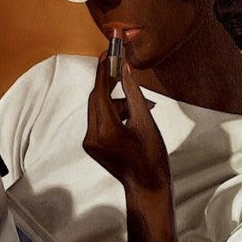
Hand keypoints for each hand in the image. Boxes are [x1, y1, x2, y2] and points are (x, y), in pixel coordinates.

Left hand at [83, 53, 169, 191]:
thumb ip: (133, 94)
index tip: (107, 54)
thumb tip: (125, 70)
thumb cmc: (151, 158)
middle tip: (123, 69)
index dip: (103, 71)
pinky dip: (114, 114)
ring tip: (142, 107)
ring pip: (99, 110)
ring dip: (117, 102)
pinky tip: (132, 117)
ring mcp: (90, 143)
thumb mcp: (146, 122)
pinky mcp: (92, 145)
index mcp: (105, 131)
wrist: (146, 187)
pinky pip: (100, 120)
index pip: (100, 93)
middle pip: (97, 100)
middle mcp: (92, 136)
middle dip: (111, 85)